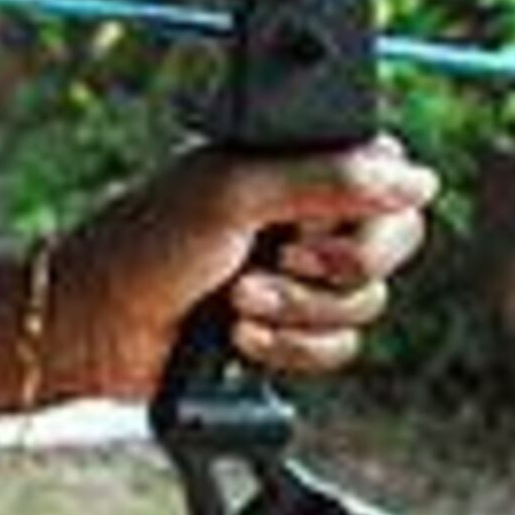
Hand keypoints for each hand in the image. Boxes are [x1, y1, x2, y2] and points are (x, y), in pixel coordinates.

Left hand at [51, 137, 439, 398]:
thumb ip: (327, 178)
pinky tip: (237, 337)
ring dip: (298, 310)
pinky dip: (289, 348)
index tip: (314, 222)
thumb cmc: (144, 246)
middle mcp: (306, 217)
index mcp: (295, 165)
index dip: (370, 209)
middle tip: (277, 260)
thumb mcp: (231, 193)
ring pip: (367, 304)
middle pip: (393, 245)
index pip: (390, 175)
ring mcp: (299, 277)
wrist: (96, 327)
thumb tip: (418, 179)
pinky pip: (339, 349)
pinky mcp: (288, 329)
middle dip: (336, 268)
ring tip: (234, 301)